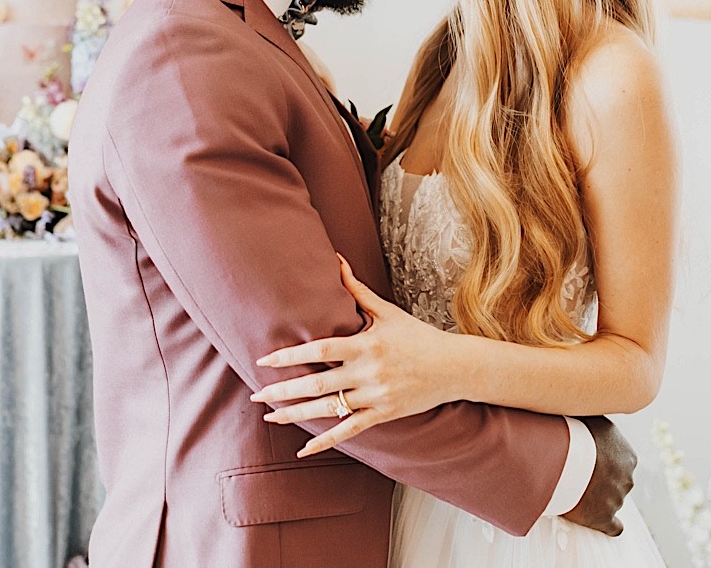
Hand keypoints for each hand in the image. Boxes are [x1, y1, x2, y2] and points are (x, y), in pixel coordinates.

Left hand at [250, 254, 454, 456]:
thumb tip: (337, 260)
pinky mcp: (384, 414)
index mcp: (366, 344)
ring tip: (270, 417)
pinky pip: (349, 430)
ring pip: (329, 409)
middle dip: (284, 390)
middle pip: (318, 384)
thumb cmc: (418, 336)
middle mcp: (368, 372)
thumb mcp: (388, 312)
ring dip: (296, 414)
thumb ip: (357, 291)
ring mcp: (376, 396)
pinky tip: (303, 449)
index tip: (264, 360)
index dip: (291, 356)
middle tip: (256, 395)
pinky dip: (325, 441)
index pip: (321, 349)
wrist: (454, 367)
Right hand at [561, 416, 635, 536]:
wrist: (564, 458)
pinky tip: (598, 521)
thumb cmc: (574, 432)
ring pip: (611, 501)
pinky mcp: (604, 518)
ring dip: (597, 498)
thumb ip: (596, 421)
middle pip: (617, 482)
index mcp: (628, 455)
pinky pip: (613, 527)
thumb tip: (591, 409)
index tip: (586, 458)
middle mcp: (627, 478)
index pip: (621, 461)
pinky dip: (607, 525)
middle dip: (601, 480)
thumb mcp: (590, 417)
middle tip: (576, 474)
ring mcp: (617, 499)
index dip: (602, 460)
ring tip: (574, 491)